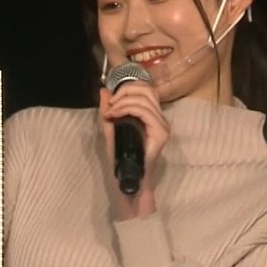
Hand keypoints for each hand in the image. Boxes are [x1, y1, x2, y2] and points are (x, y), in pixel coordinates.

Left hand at [98, 82, 168, 218]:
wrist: (127, 178)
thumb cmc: (120, 157)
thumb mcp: (110, 128)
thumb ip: (108, 109)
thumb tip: (104, 90)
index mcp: (151, 116)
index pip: (145, 90)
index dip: (126, 88)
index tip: (110, 101)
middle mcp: (160, 118)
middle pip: (147, 89)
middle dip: (125, 91)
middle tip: (110, 104)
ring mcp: (162, 126)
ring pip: (145, 100)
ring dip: (123, 102)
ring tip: (111, 112)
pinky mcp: (161, 133)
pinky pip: (145, 112)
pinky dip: (127, 110)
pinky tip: (115, 115)